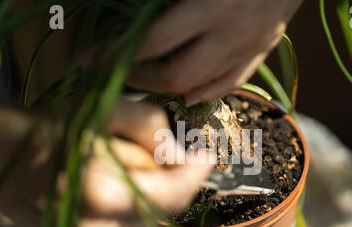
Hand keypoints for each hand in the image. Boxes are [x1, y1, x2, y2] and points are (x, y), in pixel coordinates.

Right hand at [0, 98, 212, 226]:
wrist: (2, 159)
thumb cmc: (52, 129)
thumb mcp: (104, 109)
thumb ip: (151, 126)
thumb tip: (180, 157)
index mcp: (100, 193)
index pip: (173, 196)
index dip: (194, 176)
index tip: (204, 157)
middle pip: (163, 212)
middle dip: (166, 183)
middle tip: (143, 155)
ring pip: (149, 226)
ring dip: (148, 199)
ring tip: (118, 172)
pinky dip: (131, 214)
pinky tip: (110, 192)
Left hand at [128, 0, 301, 104]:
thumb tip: (133, 8)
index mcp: (211, 5)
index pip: (153, 43)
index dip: (117, 53)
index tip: (90, 57)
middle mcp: (230, 35)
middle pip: (174, 76)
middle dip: (137, 78)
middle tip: (116, 69)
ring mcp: (249, 48)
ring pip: (200, 87)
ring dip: (164, 88)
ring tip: (143, 78)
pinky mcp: (261, 52)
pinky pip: (229, 84)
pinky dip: (203, 92)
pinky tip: (186, 92)